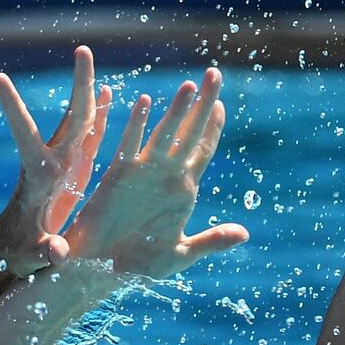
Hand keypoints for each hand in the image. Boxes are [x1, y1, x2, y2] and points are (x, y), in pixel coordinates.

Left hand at [0, 47, 111, 275]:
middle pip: (69, 117)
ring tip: (88, 57)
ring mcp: (63, 164)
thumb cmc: (18, 258)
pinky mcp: (73, 171)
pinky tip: (107, 93)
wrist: (15, 256)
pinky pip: (89, 136)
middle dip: (77, 84)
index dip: (13, 108)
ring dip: (86, 90)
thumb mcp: (32, 258)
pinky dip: (99, 114)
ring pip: (79, 120)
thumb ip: (46, 253)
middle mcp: (51, 163)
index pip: (25, 135)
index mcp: (39, 178)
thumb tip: (58, 253)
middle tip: (82, 50)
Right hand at [63, 68, 247, 278]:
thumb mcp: (180, 254)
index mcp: (183, 190)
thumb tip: (244, 233)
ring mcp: (143, 173)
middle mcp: (166, 176)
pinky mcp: (118, 177)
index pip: (204, 149)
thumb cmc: (139, 264)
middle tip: (215, 73)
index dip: (214, 126)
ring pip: (165, 134)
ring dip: (178, 110)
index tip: (222, 102)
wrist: (101, 271)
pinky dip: (137, 125)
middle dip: (204, 103)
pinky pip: (130, 146)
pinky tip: (144, 102)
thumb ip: (211, 241)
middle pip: (191, 133)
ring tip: (190, 85)